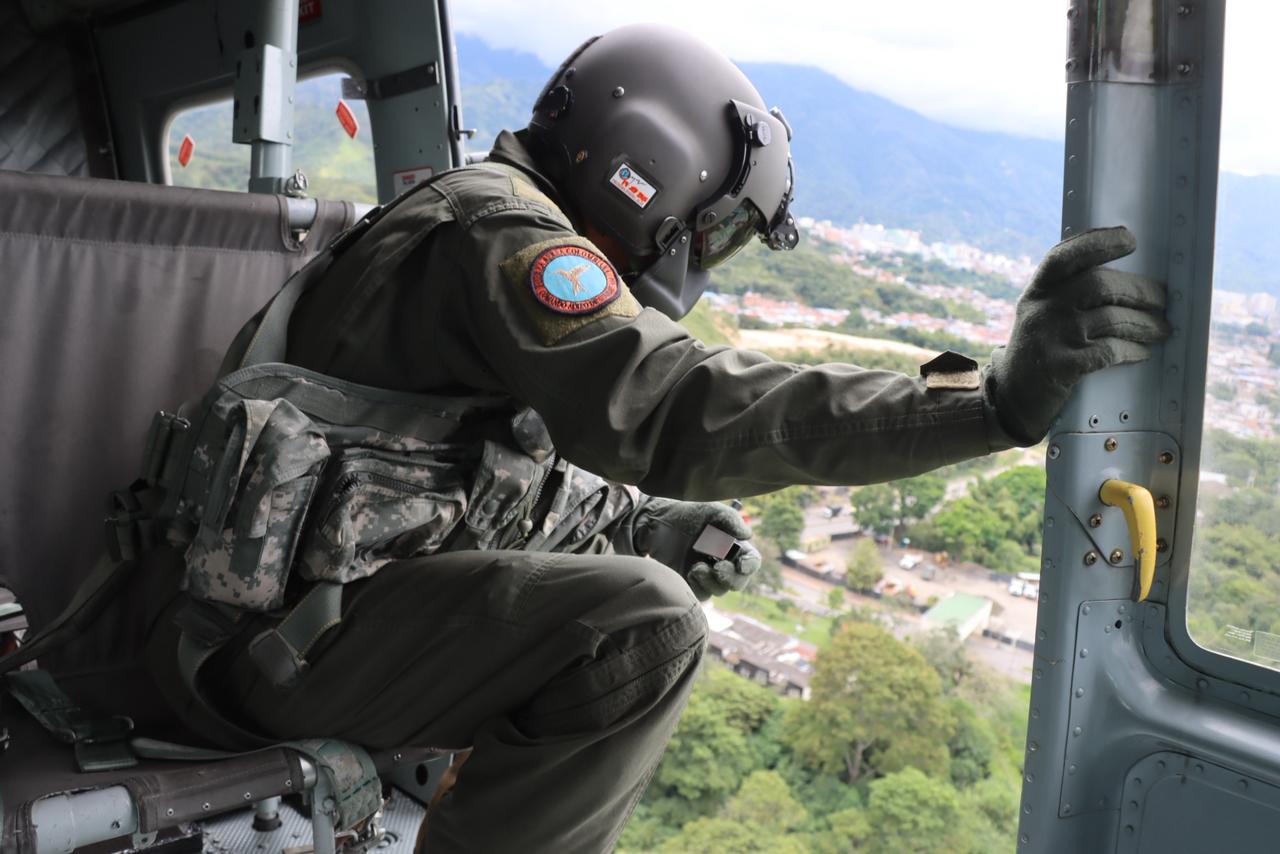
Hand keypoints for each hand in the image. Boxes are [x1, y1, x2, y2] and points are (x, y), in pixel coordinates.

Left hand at [632, 497, 761, 599]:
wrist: (659, 521)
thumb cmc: (688, 513)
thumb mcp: (711, 510)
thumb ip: (730, 519)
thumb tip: (747, 534)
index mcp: (735, 547)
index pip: (751, 561)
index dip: (750, 565)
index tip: (741, 565)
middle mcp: (725, 563)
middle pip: (738, 582)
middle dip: (730, 578)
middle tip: (718, 568)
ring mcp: (708, 575)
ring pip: (719, 590)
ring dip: (711, 581)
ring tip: (697, 567)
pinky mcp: (691, 583)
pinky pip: (701, 594)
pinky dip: (698, 586)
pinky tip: (690, 573)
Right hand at [987, 226, 1169, 443]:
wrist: (1012, 397)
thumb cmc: (1039, 350)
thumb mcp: (1041, 314)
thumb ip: (1069, 294)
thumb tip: (1130, 281)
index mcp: (1038, 291)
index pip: (1065, 256)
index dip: (1099, 241)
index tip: (1129, 240)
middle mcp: (1042, 309)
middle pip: (1099, 284)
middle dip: (1140, 291)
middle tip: (1162, 301)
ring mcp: (1050, 338)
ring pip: (1112, 318)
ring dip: (1146, 324)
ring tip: (1161, 330)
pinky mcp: (1061, 367)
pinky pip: (1109, 351)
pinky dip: (1132, 350)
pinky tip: (1141, 353)